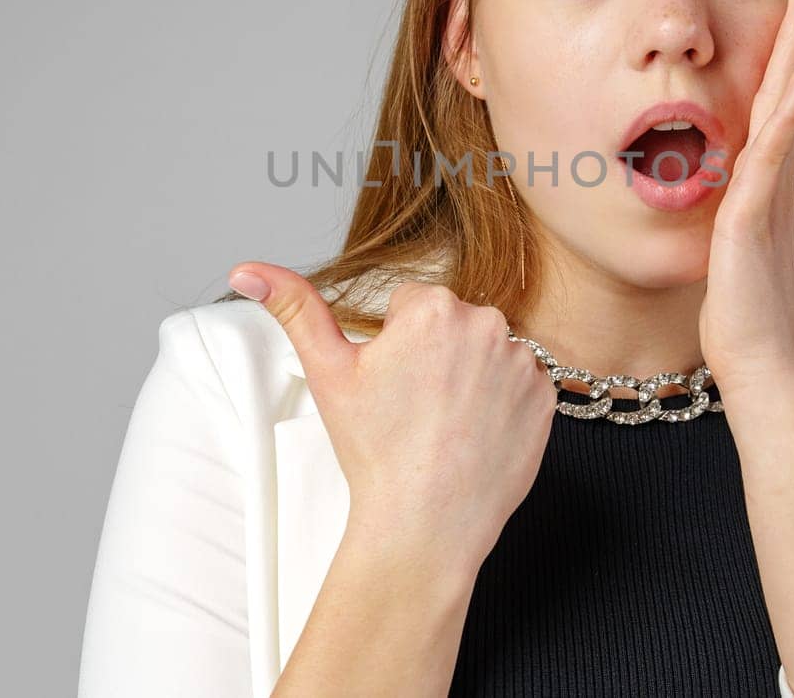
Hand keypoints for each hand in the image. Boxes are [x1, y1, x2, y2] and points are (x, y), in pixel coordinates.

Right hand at [227, 265, 555, 571]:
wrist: (425, 523)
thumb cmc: (375, 451)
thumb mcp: (328, 373)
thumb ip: (294, 308)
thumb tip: (247, 269)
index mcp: (432, 307)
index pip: (411, 307)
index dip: (395, 346)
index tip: (392, 386)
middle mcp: (486, 323)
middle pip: (452, 324)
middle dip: (435, 354)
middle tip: (415, 408)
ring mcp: (522, 361)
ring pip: (487, 351)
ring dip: (471, 375)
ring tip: (445, 423)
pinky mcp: (546, 396)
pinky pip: (520, 383)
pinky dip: (502, 402)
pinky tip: (476, 432)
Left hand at [698, 0, 793, 395]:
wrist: (758, 363)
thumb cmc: (743, 312)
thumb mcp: (735, 243)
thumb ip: (738, 207)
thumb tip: (733, 186)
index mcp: (769, 177)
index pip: (791, 98)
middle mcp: (776, 175)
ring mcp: (771, 191)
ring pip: (791, 105)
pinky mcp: (755, 215)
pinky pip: (774, 154)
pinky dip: (790, 113)